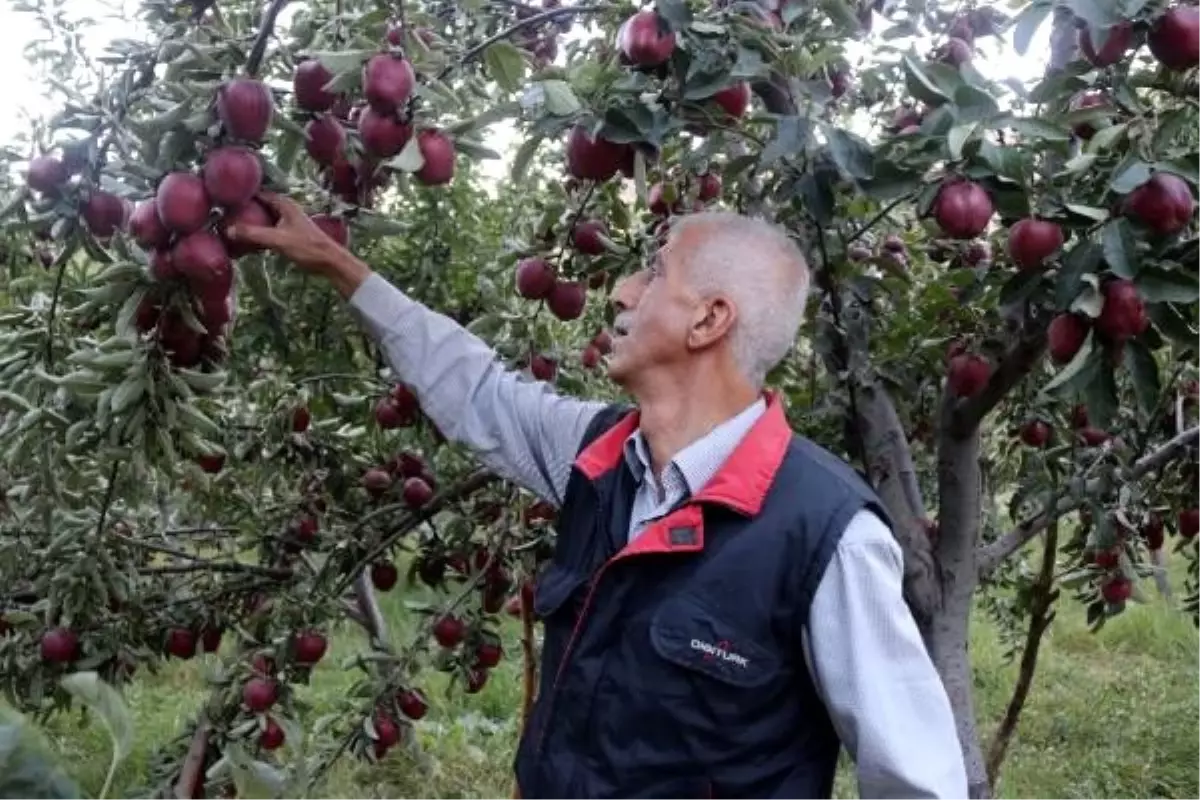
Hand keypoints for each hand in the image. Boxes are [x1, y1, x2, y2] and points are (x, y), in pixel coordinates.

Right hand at [226, 192, 345, 274]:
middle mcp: (285, 209)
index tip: (223, 199)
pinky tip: (245, 240)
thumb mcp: (278, 239)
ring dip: (249, 222)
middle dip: (243, 209)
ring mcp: (287, 222)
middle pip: (259, 206)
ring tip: (229, 226)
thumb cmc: (308, 247)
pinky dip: (257, 233)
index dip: (241, 195)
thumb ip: (254, 234)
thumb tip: (228, 230)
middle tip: (222, 214)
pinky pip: (267, 230)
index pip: (257, 193)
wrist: (330, 262)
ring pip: (263, 218)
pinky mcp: (288, 234)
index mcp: (284, 204)